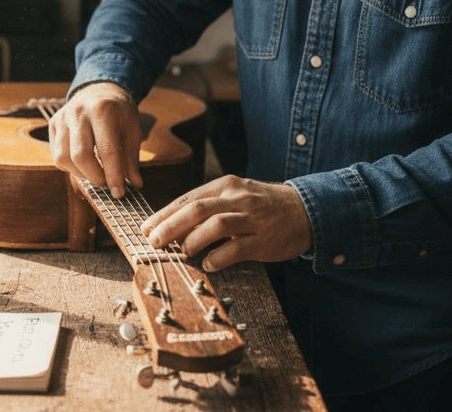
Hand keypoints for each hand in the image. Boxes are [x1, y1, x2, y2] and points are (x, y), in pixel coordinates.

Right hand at [48, 82, 142, 197]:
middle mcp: (79, 112)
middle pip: (80, 155)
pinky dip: (70, 167)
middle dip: (95, 177)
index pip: (107, 150)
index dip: (113, 175)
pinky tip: (83, 165)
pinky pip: (56, 155)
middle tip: (107, 184)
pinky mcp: (53, 123)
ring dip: (81, 174)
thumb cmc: (119, 113)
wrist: (99, 89)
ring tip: (96, 174)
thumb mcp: (132, 130)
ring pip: (63, 157)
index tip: (119, 193)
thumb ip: (131, 158)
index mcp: (103, 110)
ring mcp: (62, 117)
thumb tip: (136, 185)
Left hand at [140, 175, 312, 271]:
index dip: (164, 214)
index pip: (188, 198)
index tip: (145, 228)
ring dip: (194, 239)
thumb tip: (173, 227)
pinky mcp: (265, 239)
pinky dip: (219, 257)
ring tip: (181, 252)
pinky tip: (208, 265)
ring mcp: (253, 218)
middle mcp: (238, 198)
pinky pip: (238, 248)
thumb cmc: (263, 207)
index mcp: (226, 186)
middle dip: (170, 226)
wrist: (306, 210)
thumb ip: (209, 207)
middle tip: (153, 241)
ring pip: (217, 224)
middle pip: (197, 209)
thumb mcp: (235, 197)